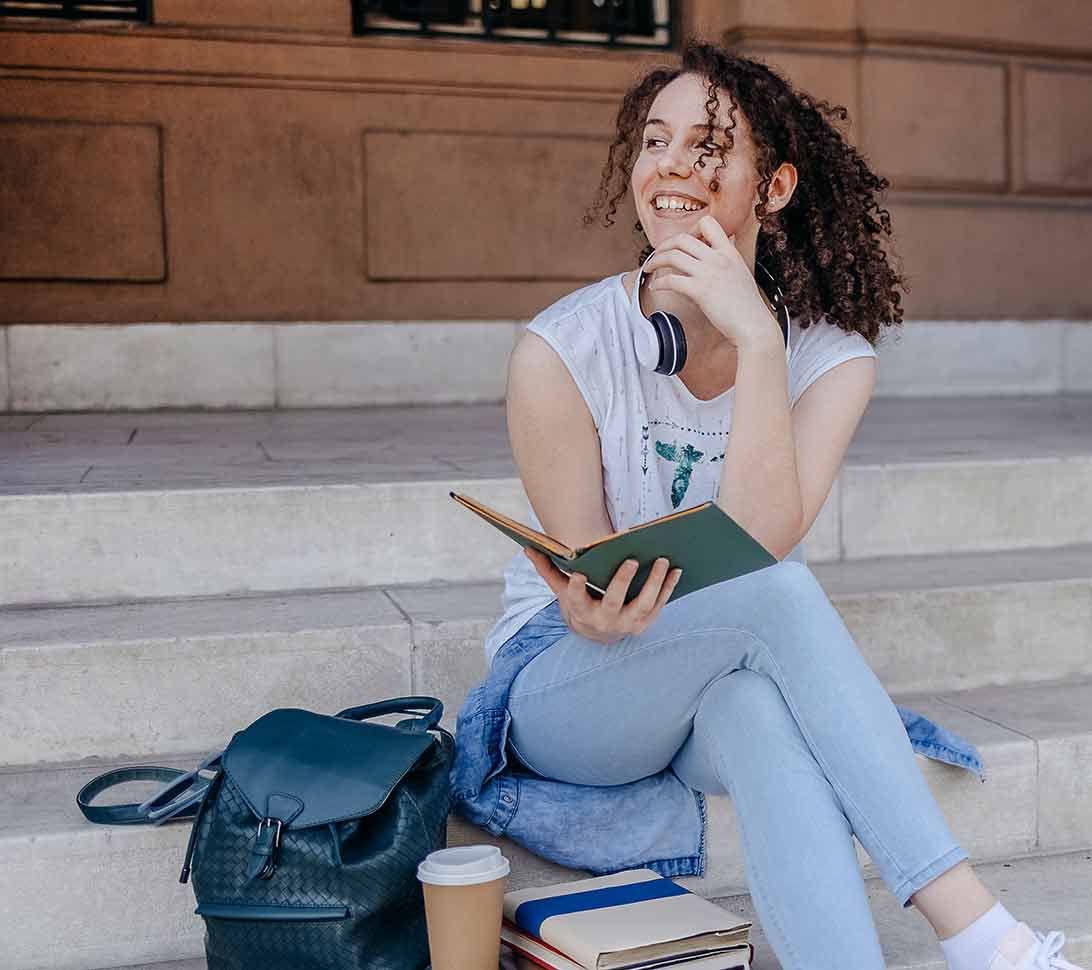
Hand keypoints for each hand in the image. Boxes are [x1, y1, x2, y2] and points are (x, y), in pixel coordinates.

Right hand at [523, 547, 682, 645]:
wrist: (597, 634)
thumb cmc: (580, 603)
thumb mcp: (561, 590)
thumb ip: (547, 569)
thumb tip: (527, 548)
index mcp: (581, 610)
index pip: (577, 599)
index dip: (577, 587)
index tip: (579, 573)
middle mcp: (604, 620)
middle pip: (614, 602)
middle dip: (622, 582)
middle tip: (632, 560)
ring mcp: (627, 624)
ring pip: (643, 605)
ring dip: (654, 583)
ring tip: (662, 560)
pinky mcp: (644, 624)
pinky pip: (659, 605)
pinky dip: (668, 588)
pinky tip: (675, 570)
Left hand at [642, 215, 779, 351]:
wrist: (753, 325)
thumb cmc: (747, 305)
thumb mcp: (741, 271)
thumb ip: (731, 255)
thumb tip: (729, 240)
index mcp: (729, 252)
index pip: (708, 223)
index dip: (690, 229)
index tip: (681, 242)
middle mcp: (718, 258)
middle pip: (682, 238)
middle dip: (664, 244)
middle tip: (657, 254)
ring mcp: (708, 273)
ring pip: (673, 256)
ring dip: (655, 261)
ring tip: (650, 268)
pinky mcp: (699, 290)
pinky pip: (671, 280)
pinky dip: (658, 283)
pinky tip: (655, 287)